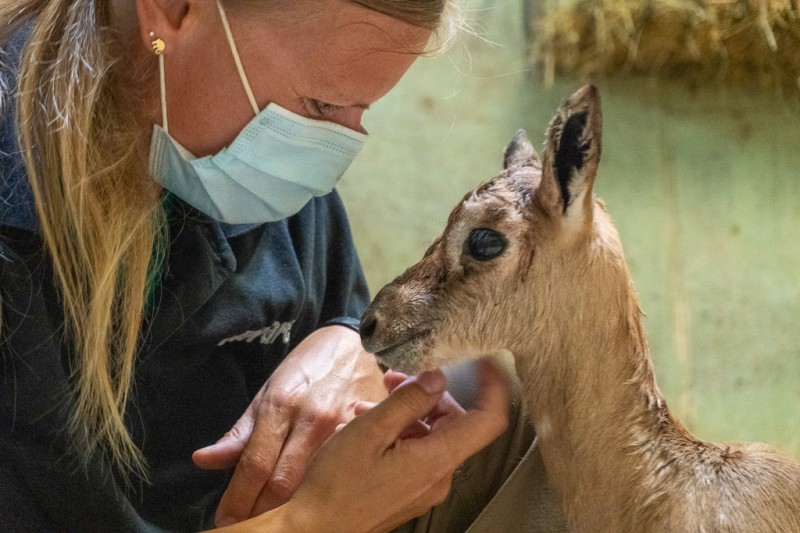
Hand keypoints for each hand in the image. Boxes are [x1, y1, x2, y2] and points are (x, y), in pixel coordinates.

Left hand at [192, 326, 386, 525]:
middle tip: (244, 528)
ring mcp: (345, 429)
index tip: (224, 521)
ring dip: (290, 508)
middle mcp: (313, 419)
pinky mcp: (368, 434)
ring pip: (313, 484)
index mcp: (282, 404)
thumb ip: (241, 431)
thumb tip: (203, 460)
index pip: (255, 464)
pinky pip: (342, 473)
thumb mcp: (269, 389)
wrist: (357, 342)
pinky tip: (312, 505)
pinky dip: (323, 493)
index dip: (237, 499)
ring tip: (274, 522)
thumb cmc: (308, 365)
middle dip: (260, 513)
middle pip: (283, 483)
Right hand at [282, 359, 509, 532]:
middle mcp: (439, 477)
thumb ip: (409, 401)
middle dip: (428, 395)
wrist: (313, 529)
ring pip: (432, 436)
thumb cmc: (336, 485)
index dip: (492, 386)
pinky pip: (417, 454)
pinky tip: (367, 426)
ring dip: (406, 413)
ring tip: (369, 404)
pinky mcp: (409, 493)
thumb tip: (438, 378)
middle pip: (455, 423)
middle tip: (393, 380)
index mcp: (437, 460)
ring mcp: (425, 487)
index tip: (483, 362)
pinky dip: (399, 434)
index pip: (488, 420)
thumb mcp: (371, 430)